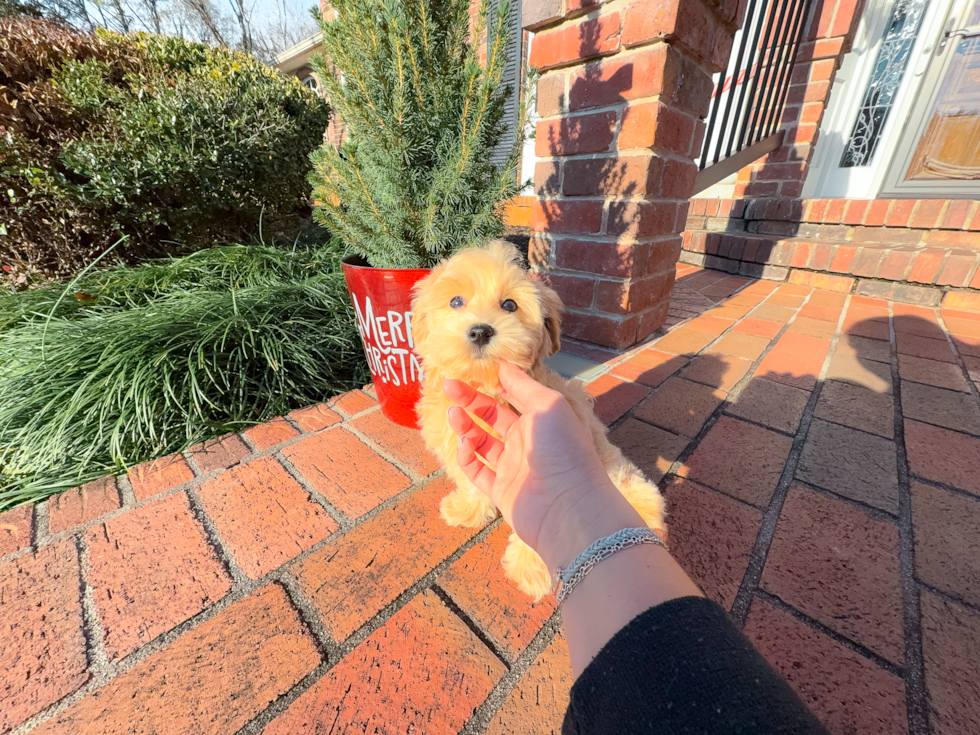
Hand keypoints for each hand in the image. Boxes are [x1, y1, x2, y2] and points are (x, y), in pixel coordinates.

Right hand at [443, 361, 637, 568]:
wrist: (568, 507)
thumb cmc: (563, 450)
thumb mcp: (547, 406)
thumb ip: (523, 385)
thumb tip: (503, 364)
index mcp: (539, 419)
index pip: (510, 396)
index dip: (490, 384)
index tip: (469, 371)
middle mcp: (526, 441)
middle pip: (491, 416)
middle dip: (470, 401)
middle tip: (448, 387)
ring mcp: (512, 467)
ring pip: (481, 442)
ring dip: (466, 427)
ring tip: (453, 414)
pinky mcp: (501, 491)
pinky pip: (478, 471)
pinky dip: (468, 457)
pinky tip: (466, 445)